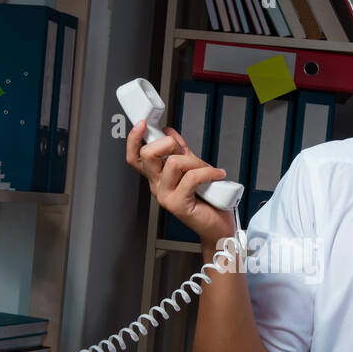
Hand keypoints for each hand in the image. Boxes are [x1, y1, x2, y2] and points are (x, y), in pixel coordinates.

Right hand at [125, 119, 234, 244]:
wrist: (219, 226)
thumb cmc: (208, 202)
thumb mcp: (193, 168)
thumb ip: (180, 151)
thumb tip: (169, 132)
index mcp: (157, 177)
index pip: (135, 157)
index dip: (133, 139)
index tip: (142, 124)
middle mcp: (157, 187)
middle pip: (147, 155)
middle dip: (169, 144)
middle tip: (185, 151)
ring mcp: (165, 196)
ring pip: (173, 163)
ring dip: (196, 161)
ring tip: (209, 170)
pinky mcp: (178, 204)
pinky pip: (191, 177)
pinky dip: (208, 172)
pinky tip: (217, 174)